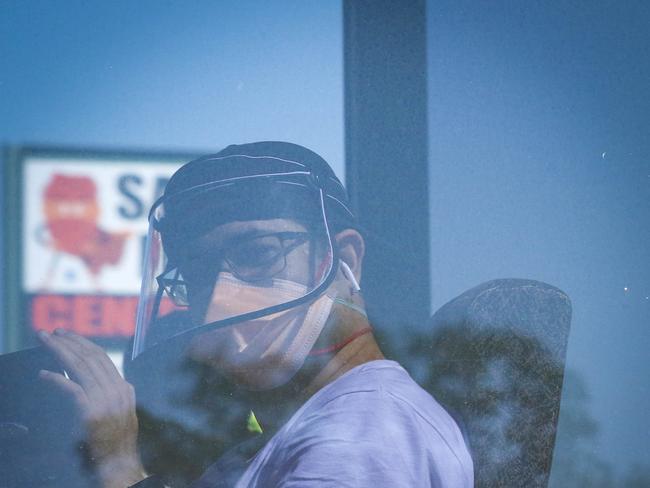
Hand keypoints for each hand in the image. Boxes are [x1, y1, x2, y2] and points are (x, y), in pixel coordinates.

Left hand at [37, 328, 145, 487]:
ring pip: (80, 366)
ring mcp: (105, 399)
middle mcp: (116, 389)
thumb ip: (120, 394)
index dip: (82, 343)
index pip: (102, 357)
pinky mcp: (91, 411)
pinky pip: (71, 387)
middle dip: (69, 342)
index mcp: (124, 388)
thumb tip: (116, 380)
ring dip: (60, 351)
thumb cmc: (118, 444)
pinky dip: (56, 378)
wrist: (120, 466)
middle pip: (90, 357)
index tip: (67, 335)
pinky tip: (44, 374)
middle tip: (50, 332)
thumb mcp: (126, 413)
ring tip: (45, 342)